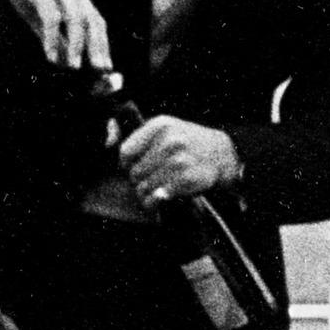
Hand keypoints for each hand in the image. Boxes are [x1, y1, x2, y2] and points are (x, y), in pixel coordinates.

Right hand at [0, 0, 108, 74]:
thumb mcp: (37, 9)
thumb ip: (50, 32)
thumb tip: (60, 59)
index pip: (96, 19)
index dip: (102, 43)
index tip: (105, 66)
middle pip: (92, 19)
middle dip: (97, 46)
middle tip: (100, 70)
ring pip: (75, 18)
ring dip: (77, 45)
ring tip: (74, 67)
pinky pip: (51, 16)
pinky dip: (52, 38)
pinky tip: (49, 55)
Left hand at [116, 114, 238, 207]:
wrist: (222, 155)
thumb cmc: (189, 143)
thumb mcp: (166, 129)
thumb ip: (139, 137)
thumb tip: (107, 142)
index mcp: (160, 126)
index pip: (126, 153)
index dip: (127, 165)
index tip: (136, 167)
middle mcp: (169, 141)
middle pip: (134, 173)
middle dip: (139, 181)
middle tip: (150, 181)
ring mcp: (179, 161)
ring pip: (143, 188)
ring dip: (146, 194)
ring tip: (155, 191)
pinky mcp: (186, 180)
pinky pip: (156, 198)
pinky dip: (155, 203)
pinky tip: (161, 199)